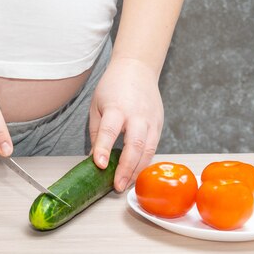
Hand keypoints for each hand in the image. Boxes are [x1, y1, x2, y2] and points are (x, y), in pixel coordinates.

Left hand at [89, 56, 163, 191]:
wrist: (137, 67)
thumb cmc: (113, 86)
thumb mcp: (96, 105)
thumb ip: (97, 133)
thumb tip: (94, 159)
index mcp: (117, 108)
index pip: (110, 131)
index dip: (104, 149)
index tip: (99, 165)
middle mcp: (137, 114)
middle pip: (135, 145)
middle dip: (126, 168)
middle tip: (116, 186)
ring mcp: (151, 120)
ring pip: (148, 150)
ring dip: (137, 170)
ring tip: (125, 184)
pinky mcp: (159, 124)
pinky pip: (153, 147)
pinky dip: (144, 162)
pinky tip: (135, 172)